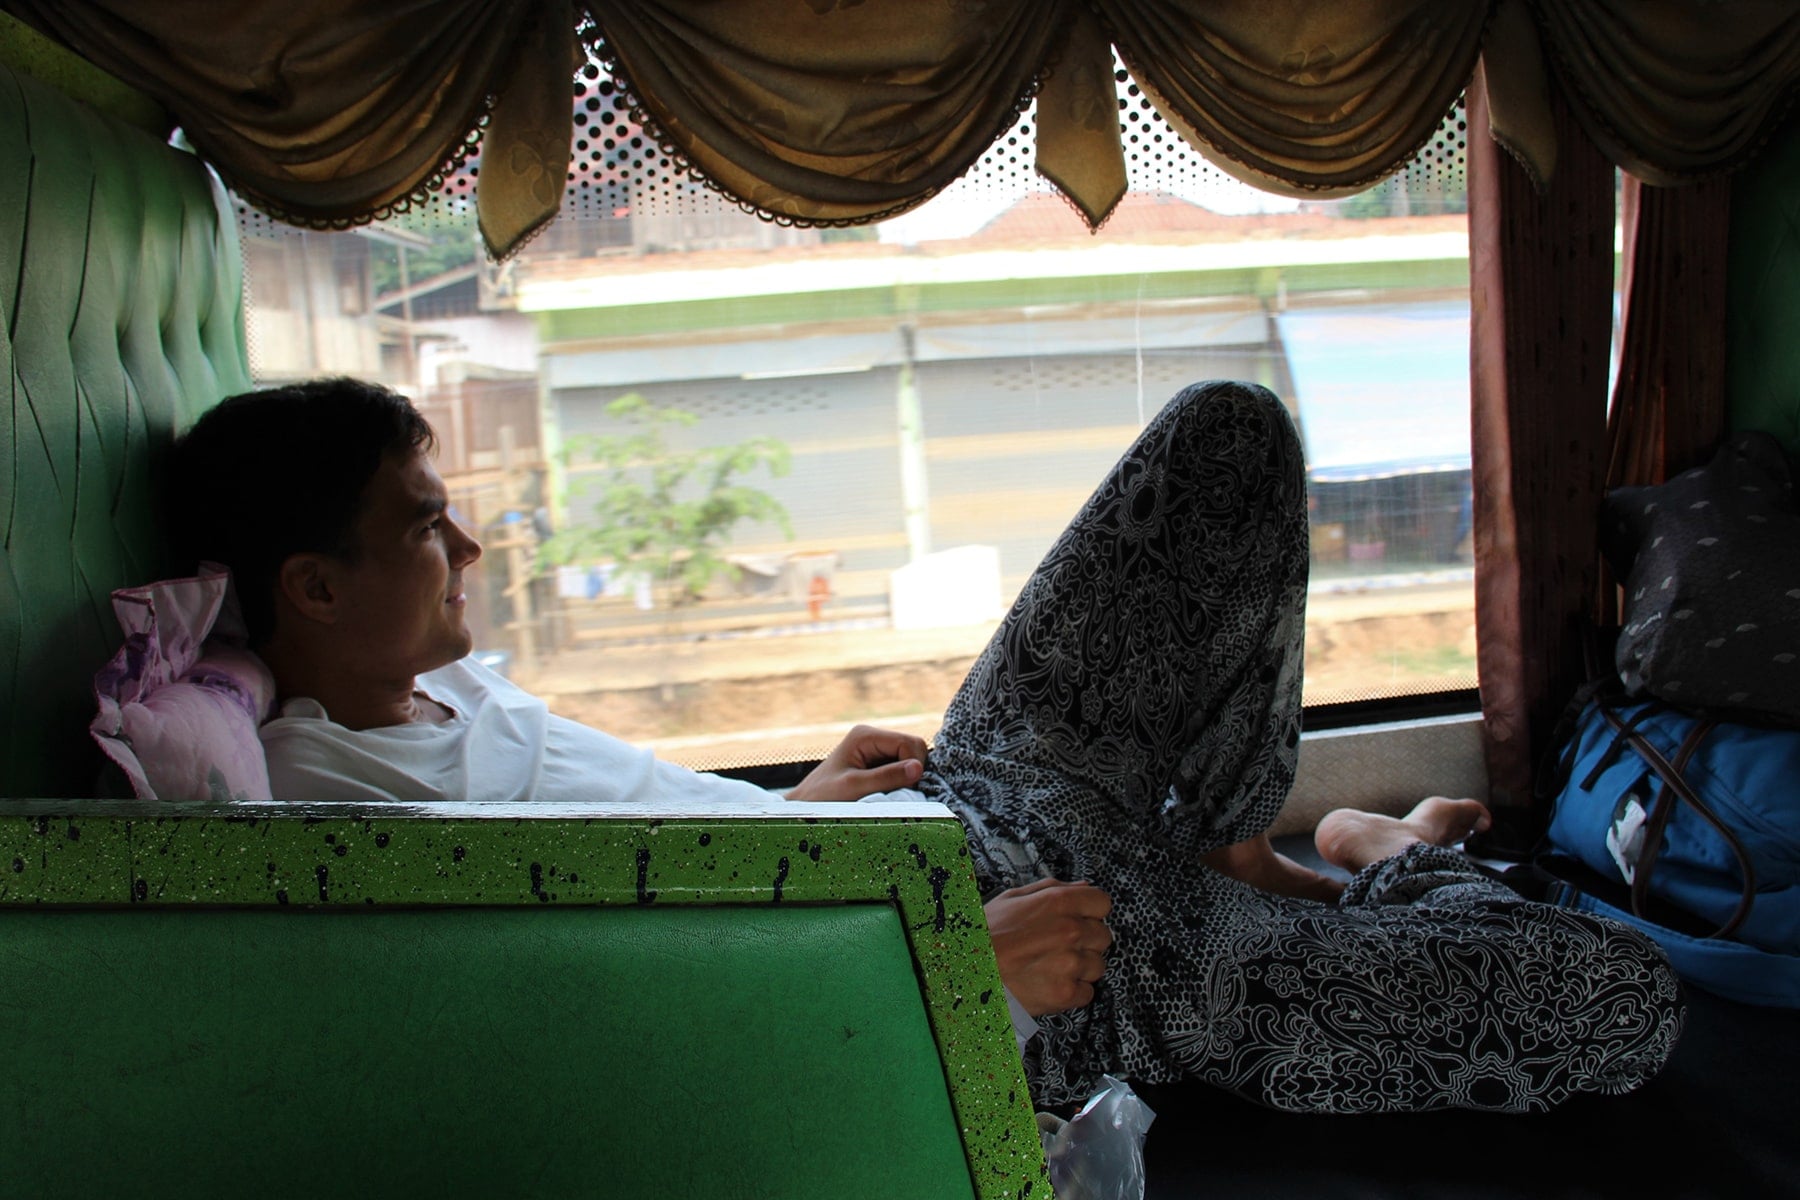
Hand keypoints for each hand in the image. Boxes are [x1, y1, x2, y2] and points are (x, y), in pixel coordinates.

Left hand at [786, 725, 927, 801]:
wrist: (803, 808)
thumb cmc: (821, 798)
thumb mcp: (854, 788)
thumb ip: (886, 777)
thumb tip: (918, 769)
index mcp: (865, 735)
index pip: (910, 743)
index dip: (914, 766)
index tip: (903, 790)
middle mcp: (872, 738)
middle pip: (913, 749)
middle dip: (911, 772)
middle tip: (894, 794)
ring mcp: (875, 751)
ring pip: (910, 761)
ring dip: (904, 780)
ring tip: (885, 795)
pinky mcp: (877, 764)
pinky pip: (901, 770)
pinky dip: (899, 784)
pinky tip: (885, 794)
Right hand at [984, 878, 1112, 1016]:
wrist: (965, 973)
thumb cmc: (984, 935)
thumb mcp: (1012, 898)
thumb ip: (1052, 889)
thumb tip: (1081, 887)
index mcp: (1059, 902)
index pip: (1102, 902)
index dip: (1090, 911)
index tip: (1081, 919)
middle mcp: (1071, 931)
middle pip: (1104, 936)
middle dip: (1086, 941)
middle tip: (1059, 946)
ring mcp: (1071, 963)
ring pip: (1098, 966)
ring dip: (1080, 968)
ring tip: (1051, 966)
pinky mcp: (1066, 993)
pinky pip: (1087, 993)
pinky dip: (1072, 992)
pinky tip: (1050, 984)